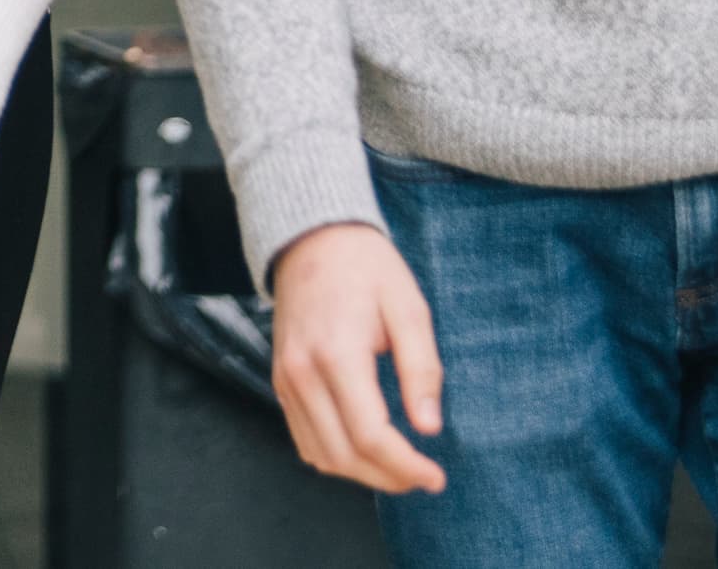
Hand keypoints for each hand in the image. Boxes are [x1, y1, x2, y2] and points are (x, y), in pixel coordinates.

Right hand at [267, 223, 447, 494]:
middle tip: (423, 478)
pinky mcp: (281, 380)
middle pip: (344, 455)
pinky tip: (365, 451)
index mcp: (338, 354)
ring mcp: (286, 378)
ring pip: (320, 455)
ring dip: (361, 474)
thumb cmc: (367, 269)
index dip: (406, 466)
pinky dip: (334, 457)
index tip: (437, 476)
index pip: (370, 434)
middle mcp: (302, 373)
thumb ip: (421, 369)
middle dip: (388, 478)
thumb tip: (429, 428)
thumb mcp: (409, 308)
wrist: (312, 239)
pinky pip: (303, 438)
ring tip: (398, 469)